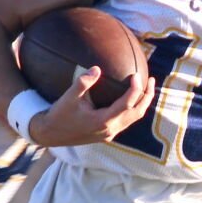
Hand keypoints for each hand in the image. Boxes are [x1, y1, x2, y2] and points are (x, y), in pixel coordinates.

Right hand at [26, 69, 154, 147]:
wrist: (50, 135)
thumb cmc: (59, 115)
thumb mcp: (69, 97)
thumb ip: (83, 82)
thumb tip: (97, 67)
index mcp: (103, 121)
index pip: (127, 104)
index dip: (135, 89)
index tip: (136, 74)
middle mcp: (110, 129)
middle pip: (136, 113)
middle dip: (147, 97)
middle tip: (151, 80)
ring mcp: (109, 134)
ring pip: (133, 119)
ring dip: (141, 104)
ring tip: (146, 88)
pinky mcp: (106, 134)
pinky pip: (125, 121)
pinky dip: (132, 109)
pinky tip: (130, 98)